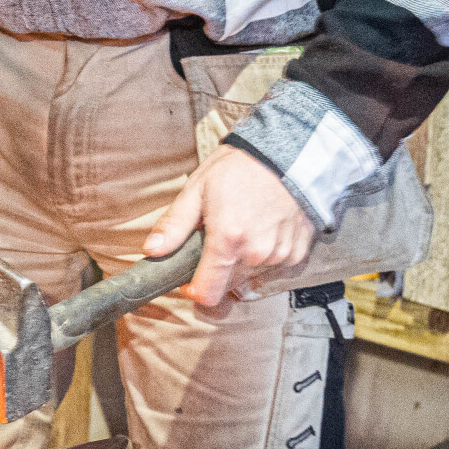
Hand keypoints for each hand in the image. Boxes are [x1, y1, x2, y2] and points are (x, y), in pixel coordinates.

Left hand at [144, 146, 318, 308]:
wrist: (287, 155)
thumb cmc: (239, 168)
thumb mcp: (198, 189)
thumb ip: (174, 225)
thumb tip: (152, 250)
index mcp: (228, 239)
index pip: (208, 293)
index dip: (195, 290)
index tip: (191, 280)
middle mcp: (256, 253)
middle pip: (228, 286)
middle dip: (218, 271)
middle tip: (218, 240)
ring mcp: (280, 255)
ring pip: (251, 277)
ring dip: (242, 264)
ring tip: (242, 231)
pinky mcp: (297, 253)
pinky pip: (274, 269)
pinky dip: (265, 258)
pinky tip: (263, 232)